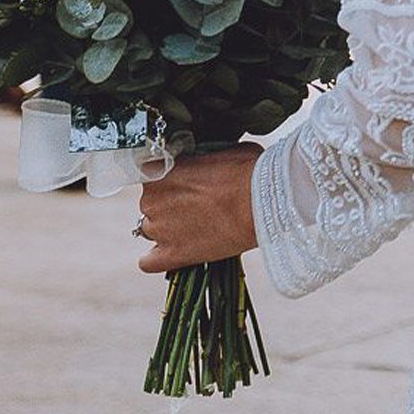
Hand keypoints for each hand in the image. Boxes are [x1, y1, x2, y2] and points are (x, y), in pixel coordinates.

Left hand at [135, 143, 261, 273]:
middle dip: (171, 204)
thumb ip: (201, 157)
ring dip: (168, 228)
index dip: (173, 179)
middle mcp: (152, 199)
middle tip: (201, 205)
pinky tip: (175, 251)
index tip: (189, 183)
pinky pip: (148, 262)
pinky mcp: (172, 254)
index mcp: (160, 171)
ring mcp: (159, 229)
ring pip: (151, 229)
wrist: (264, 205)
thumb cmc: (250, 173)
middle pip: (152, 203)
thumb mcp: (223, 150)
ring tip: (198, 227)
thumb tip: (204, 160)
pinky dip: (158, 258)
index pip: (152, 174)